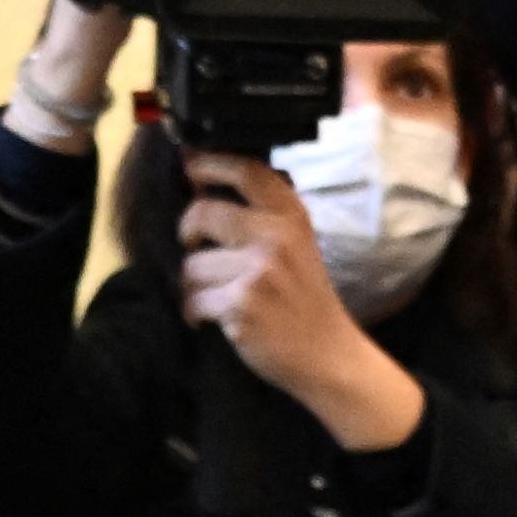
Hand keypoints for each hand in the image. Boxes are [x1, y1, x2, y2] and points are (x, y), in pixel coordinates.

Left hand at [177, 154, 425, 448]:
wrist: (328, 353)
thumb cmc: (304, 296)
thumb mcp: (297, 241)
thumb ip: (262, 213)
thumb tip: (202, 185)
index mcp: (291, 214)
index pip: (244, 170)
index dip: (208, 163)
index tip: (189, 167)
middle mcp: (276, 236)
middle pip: (202, 212)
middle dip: (188, 232)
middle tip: (193, 247)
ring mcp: (259, 270)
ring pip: (192, 264)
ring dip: (194, 285)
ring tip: (216, 296)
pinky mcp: (242, 304)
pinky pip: (194, 299)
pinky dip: (196, 312)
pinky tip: (215, 317)